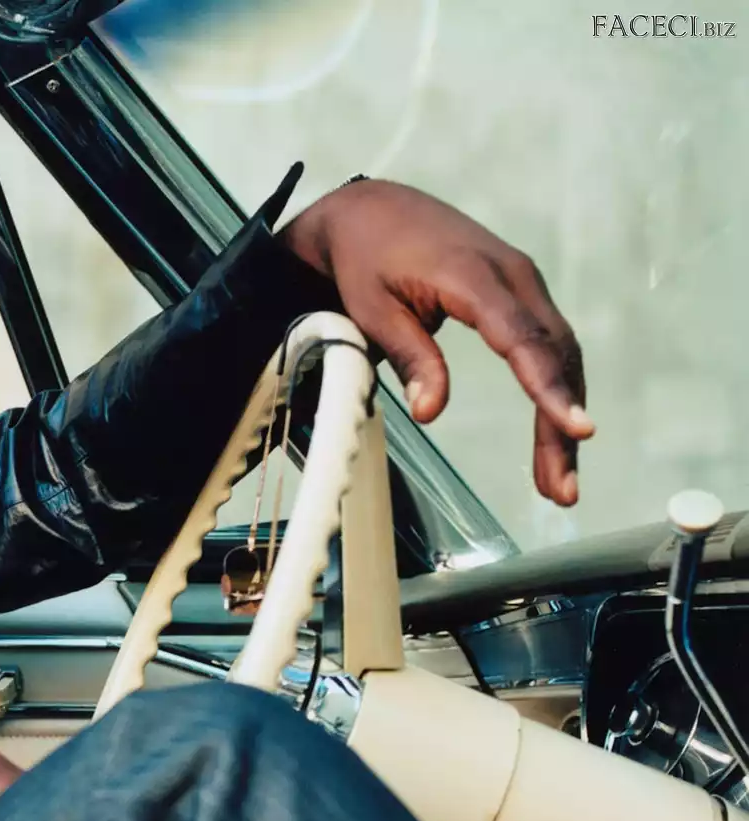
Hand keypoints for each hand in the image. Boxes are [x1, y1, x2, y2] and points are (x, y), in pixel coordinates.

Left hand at [280, 179, 593, 505]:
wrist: (374, 209)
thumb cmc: (367, 257)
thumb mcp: (372, 308)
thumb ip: (410, 356)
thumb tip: (433, 411)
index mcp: (474, 276)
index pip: (522, 339)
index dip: (549, 387)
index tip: (576, 427)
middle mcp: (513, 276)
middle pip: (555, 354)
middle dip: (561, 423)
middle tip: (562, 488)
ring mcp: (523, 282)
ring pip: (561, 354)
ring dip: (562, 417)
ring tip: (558, 482)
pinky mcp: (521, 292)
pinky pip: (549, 345)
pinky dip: (555, 390)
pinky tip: (554, 435)